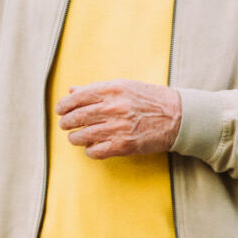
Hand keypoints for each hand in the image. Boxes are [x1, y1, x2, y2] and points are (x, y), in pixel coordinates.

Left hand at [56, 80, 182, 157]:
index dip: (64, 105)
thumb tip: (73, 91)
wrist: (177, 116)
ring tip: (75, 137)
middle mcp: (113, 108)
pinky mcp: (124, 145)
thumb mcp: (124, 87)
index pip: (78, 98)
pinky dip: (90, 150)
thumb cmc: (149, 99)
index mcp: (112, 91)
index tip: (60, 110)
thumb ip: (97, 89)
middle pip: (77, 117)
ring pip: (83, 135)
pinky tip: (91, 147)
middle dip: (66, 122)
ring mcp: (118, 128)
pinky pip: (96, 151)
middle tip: (65, 124)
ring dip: (75, 138)